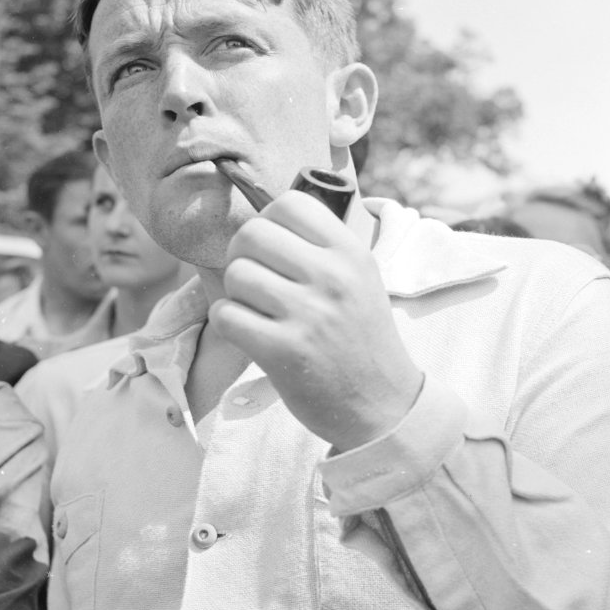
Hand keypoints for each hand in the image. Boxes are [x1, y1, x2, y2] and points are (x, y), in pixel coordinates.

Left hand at [208, 191, 423, 451]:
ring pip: (236, 275)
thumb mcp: (359, 279)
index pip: (288, 204)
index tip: (271, 249)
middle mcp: (332, 277)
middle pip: (252, 234)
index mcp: (350, 252)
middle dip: (241, 255)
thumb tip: (261, 222)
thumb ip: (320, 247)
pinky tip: (248, 332)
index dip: (267, 222)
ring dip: (235, 293)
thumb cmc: (360, 338)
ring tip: (256, 310)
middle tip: (253, 280)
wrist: (382, 405)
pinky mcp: (283, 350)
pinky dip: (228, 322)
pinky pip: (226, 315)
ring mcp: (308, 314)